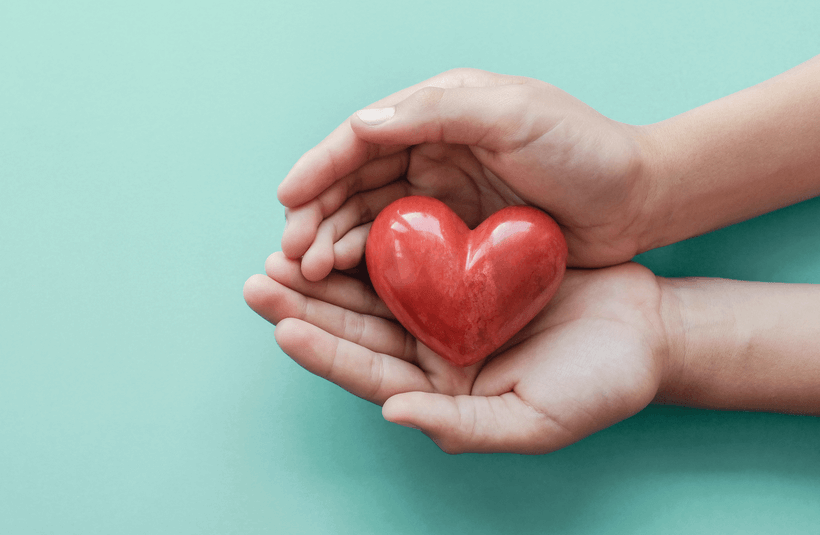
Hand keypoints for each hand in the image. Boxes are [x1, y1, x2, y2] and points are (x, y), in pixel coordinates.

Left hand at [243, 252, 673, 453]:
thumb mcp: (535, 420)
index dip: (323, 352)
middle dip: (303, 305)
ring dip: (325, 272)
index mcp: (439, 393)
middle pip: (354, 330)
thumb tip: (393, 413)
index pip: (368, 374)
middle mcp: (430, 355)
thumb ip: (463, 424)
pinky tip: (340, 223)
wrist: (647, 330)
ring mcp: (443, 313)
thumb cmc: (601, 385)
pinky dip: (371, 241)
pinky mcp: (460, 273)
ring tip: (280, 251)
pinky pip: (406, 257)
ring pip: (370, 292)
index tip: (282, 325)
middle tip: (258, 280)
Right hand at [278, 69, 656, 280]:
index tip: (287, 198)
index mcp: (439, 111)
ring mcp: (440, 196)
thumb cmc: (585, 149)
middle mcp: (431, 150)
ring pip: (367, 218)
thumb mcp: (515, 115)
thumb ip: (439, 113)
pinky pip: (396, 250)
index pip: (362, 137)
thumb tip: (360, 125)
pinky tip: (344, 281)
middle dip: (315, 215)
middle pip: (354, 182)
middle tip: (290, 253)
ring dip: (331, 242)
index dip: (319, 166)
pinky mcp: (454, 238)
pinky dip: (365, 264)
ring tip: (308, 273)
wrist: (642, 201)